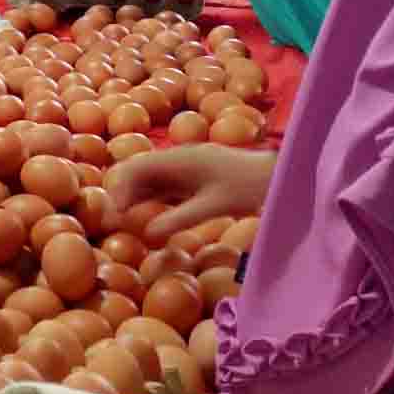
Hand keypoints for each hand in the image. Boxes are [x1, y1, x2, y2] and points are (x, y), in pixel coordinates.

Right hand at [104, 144, 275, 243]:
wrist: (279, 175)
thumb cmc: (249, 187)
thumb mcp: (214, 206)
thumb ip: (180, 219)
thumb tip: (147, 234)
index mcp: (180, 159)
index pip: (137, 168)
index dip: (121, 190)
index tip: (115, 217)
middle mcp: (178, 159)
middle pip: (138, 171)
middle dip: (122, 193)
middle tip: (114, 221)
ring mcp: (185, 168)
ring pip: (149, 180)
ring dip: (136, 198)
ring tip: (125, 223)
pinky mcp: (193, 178)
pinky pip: (164, 187)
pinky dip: (152, 201)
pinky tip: (149, 219)